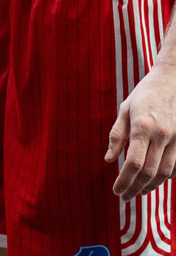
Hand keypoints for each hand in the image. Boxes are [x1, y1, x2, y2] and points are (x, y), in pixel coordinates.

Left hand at [106, 64, 175, 199]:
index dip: (124, 180)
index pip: (134, 163)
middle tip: (124, 197)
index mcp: (142, 127)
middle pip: (149, 172)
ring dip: (151, 186)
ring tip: (138, 192)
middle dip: (135, 187)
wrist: (172, 80)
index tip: (116, 190)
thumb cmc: (145, 94)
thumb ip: (117, 135)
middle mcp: (162, 135)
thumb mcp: (125, 109)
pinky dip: (166, 176)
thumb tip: (108, 159)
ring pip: (165, 172)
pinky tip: (155, 180)